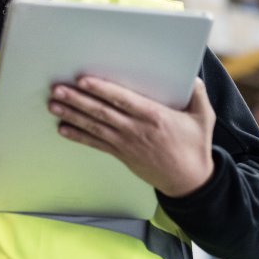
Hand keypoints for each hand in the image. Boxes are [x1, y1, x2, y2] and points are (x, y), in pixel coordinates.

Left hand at [47, 76, 215, 196]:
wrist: (189, 182)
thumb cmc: (195, 147)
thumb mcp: (204, 117)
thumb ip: (198, 94)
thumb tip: (193, 75)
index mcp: (154, 116)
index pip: (122, 100)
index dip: (102, 90)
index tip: (84, 80)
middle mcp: (136, 129)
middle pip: (101, 112)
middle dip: (77, 100)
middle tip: (57, 89)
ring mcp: (126, 143)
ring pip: (94, 126)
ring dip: (72, 115)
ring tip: (53, 105)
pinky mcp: (122, 154)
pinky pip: (96, 144)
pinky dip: (78, 136)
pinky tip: (62, 129)